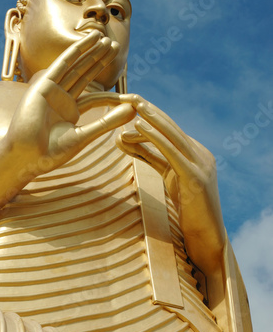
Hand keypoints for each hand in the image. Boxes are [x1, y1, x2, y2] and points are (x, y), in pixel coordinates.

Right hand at [7, 31, 135, 174]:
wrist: (27, 157)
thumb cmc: (51, 152)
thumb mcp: (85, 135)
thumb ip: (108, 122)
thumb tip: (132, 111)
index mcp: (69, 112)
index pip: (95, 98)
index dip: (111, 94)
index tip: (131, 94)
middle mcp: (61, 99)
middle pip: (84, 75)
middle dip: (99, 61)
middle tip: (115, 47)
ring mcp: (52, 91)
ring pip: (76, 67)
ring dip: (90, 52)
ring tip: (105, 40)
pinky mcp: (43, 85)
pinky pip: (62, 64)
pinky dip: (75, 51)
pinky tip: (88, 41)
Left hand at [78, 92, 224, 272]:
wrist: (206, 235)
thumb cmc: (187, 207)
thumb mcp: (167, 175)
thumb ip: (149, 156)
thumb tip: (124, 139)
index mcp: (194, 151)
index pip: (168, 128)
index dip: (149, 114)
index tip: (130, 102)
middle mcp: (199, 153)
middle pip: (170, 126)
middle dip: (149, 109)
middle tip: (129, 95)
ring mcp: (200, 164)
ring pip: (172, 135)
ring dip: (152, 117)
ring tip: (135, 104)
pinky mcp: (196, 177)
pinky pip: (172, 152)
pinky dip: (155, 137)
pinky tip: (140, 126)